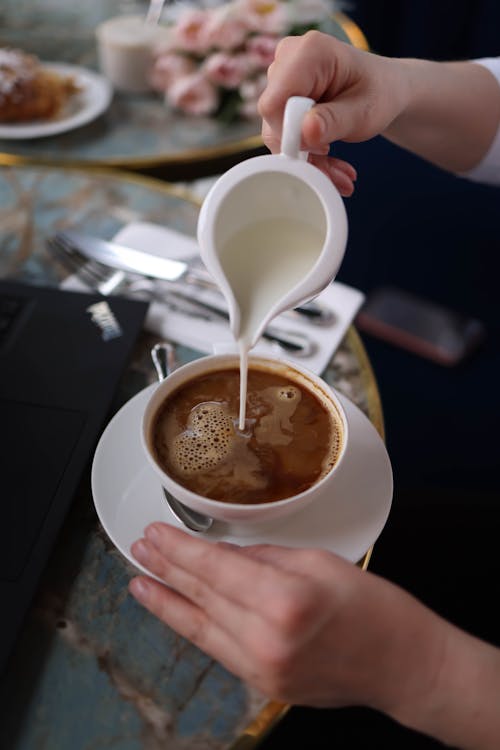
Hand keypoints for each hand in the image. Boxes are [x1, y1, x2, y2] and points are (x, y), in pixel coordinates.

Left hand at [129, 523, 445, 712]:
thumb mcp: (320, 562)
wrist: (401, 663)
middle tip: (140, 548)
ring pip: (200, 628)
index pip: (216, 568)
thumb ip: (265, 558)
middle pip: (202, 596)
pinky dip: (192, 628)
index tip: (156, 533)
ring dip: (167, 602)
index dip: (180, 549)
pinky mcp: (263, 684)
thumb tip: (226, 554)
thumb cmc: (373, 607)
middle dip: (166, 569)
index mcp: (285, 599)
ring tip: (140, 581)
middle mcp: (267, 638)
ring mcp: (262, 668)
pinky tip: (175, 612)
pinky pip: (217, 649)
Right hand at [258, 32, 410, 192]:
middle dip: (303, 152)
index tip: (321, 149)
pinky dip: (306, 153)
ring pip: (277, 131)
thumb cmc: (379, 93)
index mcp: (309, 53)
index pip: (274, 104)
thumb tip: (303, 132)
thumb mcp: (364, 112)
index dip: (290, 134)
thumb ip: (333, 121)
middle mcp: (288, 59)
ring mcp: (281, 76)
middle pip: (274, 119)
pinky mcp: (281, 95)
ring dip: (308, 159)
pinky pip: (282, 133)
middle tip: (335, 171)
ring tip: (338, 171)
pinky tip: (330, 162)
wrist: (384, 88)